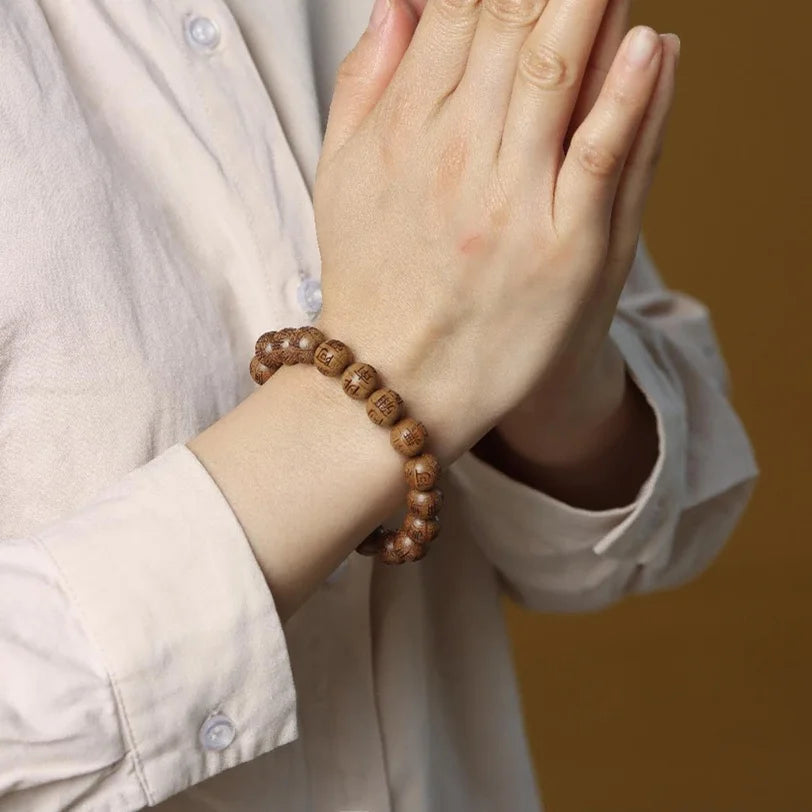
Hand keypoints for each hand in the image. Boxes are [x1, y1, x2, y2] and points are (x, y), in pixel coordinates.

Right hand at [314, 0, 670, 463]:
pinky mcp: (565, 250)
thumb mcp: (341, 178)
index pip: (457, 10)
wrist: (396, 384)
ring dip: (592, 6)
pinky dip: (629, 98)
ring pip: (560, 75)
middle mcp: (457, 154)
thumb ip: (364, 85)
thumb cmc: (373, 280)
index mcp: (403, 130)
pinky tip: (649, 47)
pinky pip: (602, 158)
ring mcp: (514, 202)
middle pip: (513, 25)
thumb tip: (398, 1)